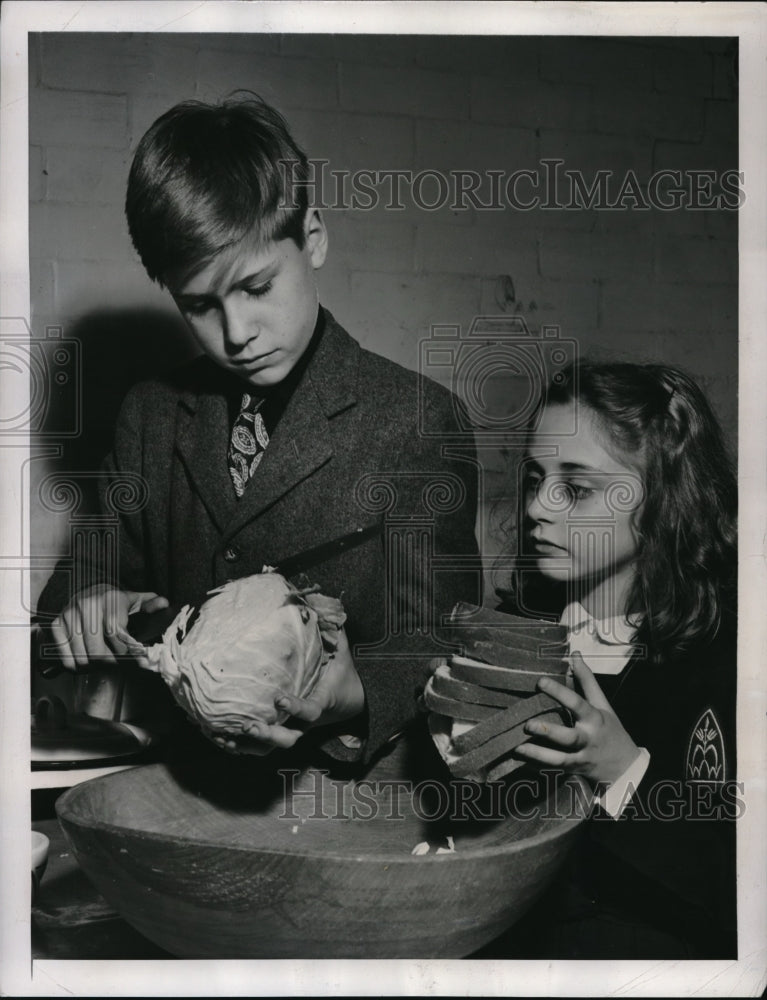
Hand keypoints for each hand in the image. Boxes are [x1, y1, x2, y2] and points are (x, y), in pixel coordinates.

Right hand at [49, 584, 168, 669]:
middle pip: (98, 651)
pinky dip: (76, 664)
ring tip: (102, 662)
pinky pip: (66, 656)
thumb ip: (150, 604)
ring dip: (94, 666)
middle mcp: (87, 605)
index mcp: (110, 599)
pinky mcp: (57, 624)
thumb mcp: (134, 600)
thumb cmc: (113, 601)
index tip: (136, 660)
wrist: (86, 590)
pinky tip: (86, 660)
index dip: (126, 651)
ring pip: (82, 656)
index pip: (116, 634)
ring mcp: (70, 615)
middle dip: (110, 663)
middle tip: (117, 664)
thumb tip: (164, 604)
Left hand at [215, 627, 364, 754]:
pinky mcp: (281, 730)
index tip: (279, 699)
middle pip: (287, 738)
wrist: (350, 701)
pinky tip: (220, 737)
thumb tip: (316, 602)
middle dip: (268, 735)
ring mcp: (292, 728)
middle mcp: (304, 721)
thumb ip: (332, 631)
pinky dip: (241, 744)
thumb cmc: (340, 673)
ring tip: (225, 736)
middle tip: (248, 725)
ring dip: (248, 744)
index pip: (310, 711)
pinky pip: (261, 744)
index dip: (296, 708)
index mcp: (320, 701)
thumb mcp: (341, 651)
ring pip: (270, 746)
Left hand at [514, 651, 640, 787]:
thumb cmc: (610, 730)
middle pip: (569, 737)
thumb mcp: (602, 705)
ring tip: (517, 747)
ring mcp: (580, 757)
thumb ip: (586, 681)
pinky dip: (537, 765)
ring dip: (537, 754)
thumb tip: (574, 655)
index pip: (577, 703)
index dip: (559, 691)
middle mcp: (588, 739)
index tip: (540, 681)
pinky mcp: (573, 771)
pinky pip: (553, 769)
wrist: (625, 767)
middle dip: (548, 731)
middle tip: (528, 724)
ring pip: (559, 760)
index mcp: (594, 719)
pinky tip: (520, 757)